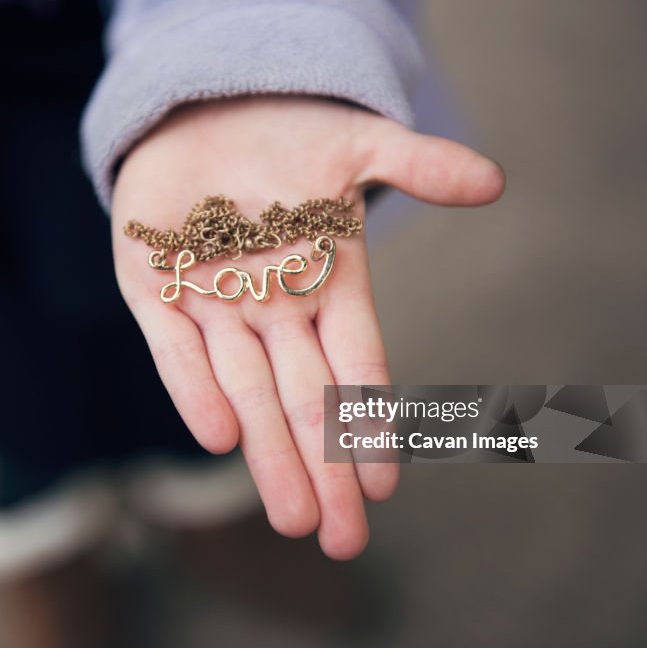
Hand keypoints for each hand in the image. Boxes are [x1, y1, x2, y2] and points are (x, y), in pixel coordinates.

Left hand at [112, 97, 503, 558]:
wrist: (202, 108)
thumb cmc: (287, 133)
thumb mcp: (357, 142)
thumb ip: (419, 164)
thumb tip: (493, 182)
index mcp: (328, 282)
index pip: (356, 367)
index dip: (370, 422)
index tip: (385, 483)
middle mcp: (274, 308)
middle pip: (305, 401)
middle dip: (324, 468)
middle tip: (341, 539)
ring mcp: (213, 302)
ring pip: (246, 391)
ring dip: (268, 452)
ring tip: (293, 516)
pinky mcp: (153, 289)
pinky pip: (174, 349)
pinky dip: (194, 387)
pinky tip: (221, 435)